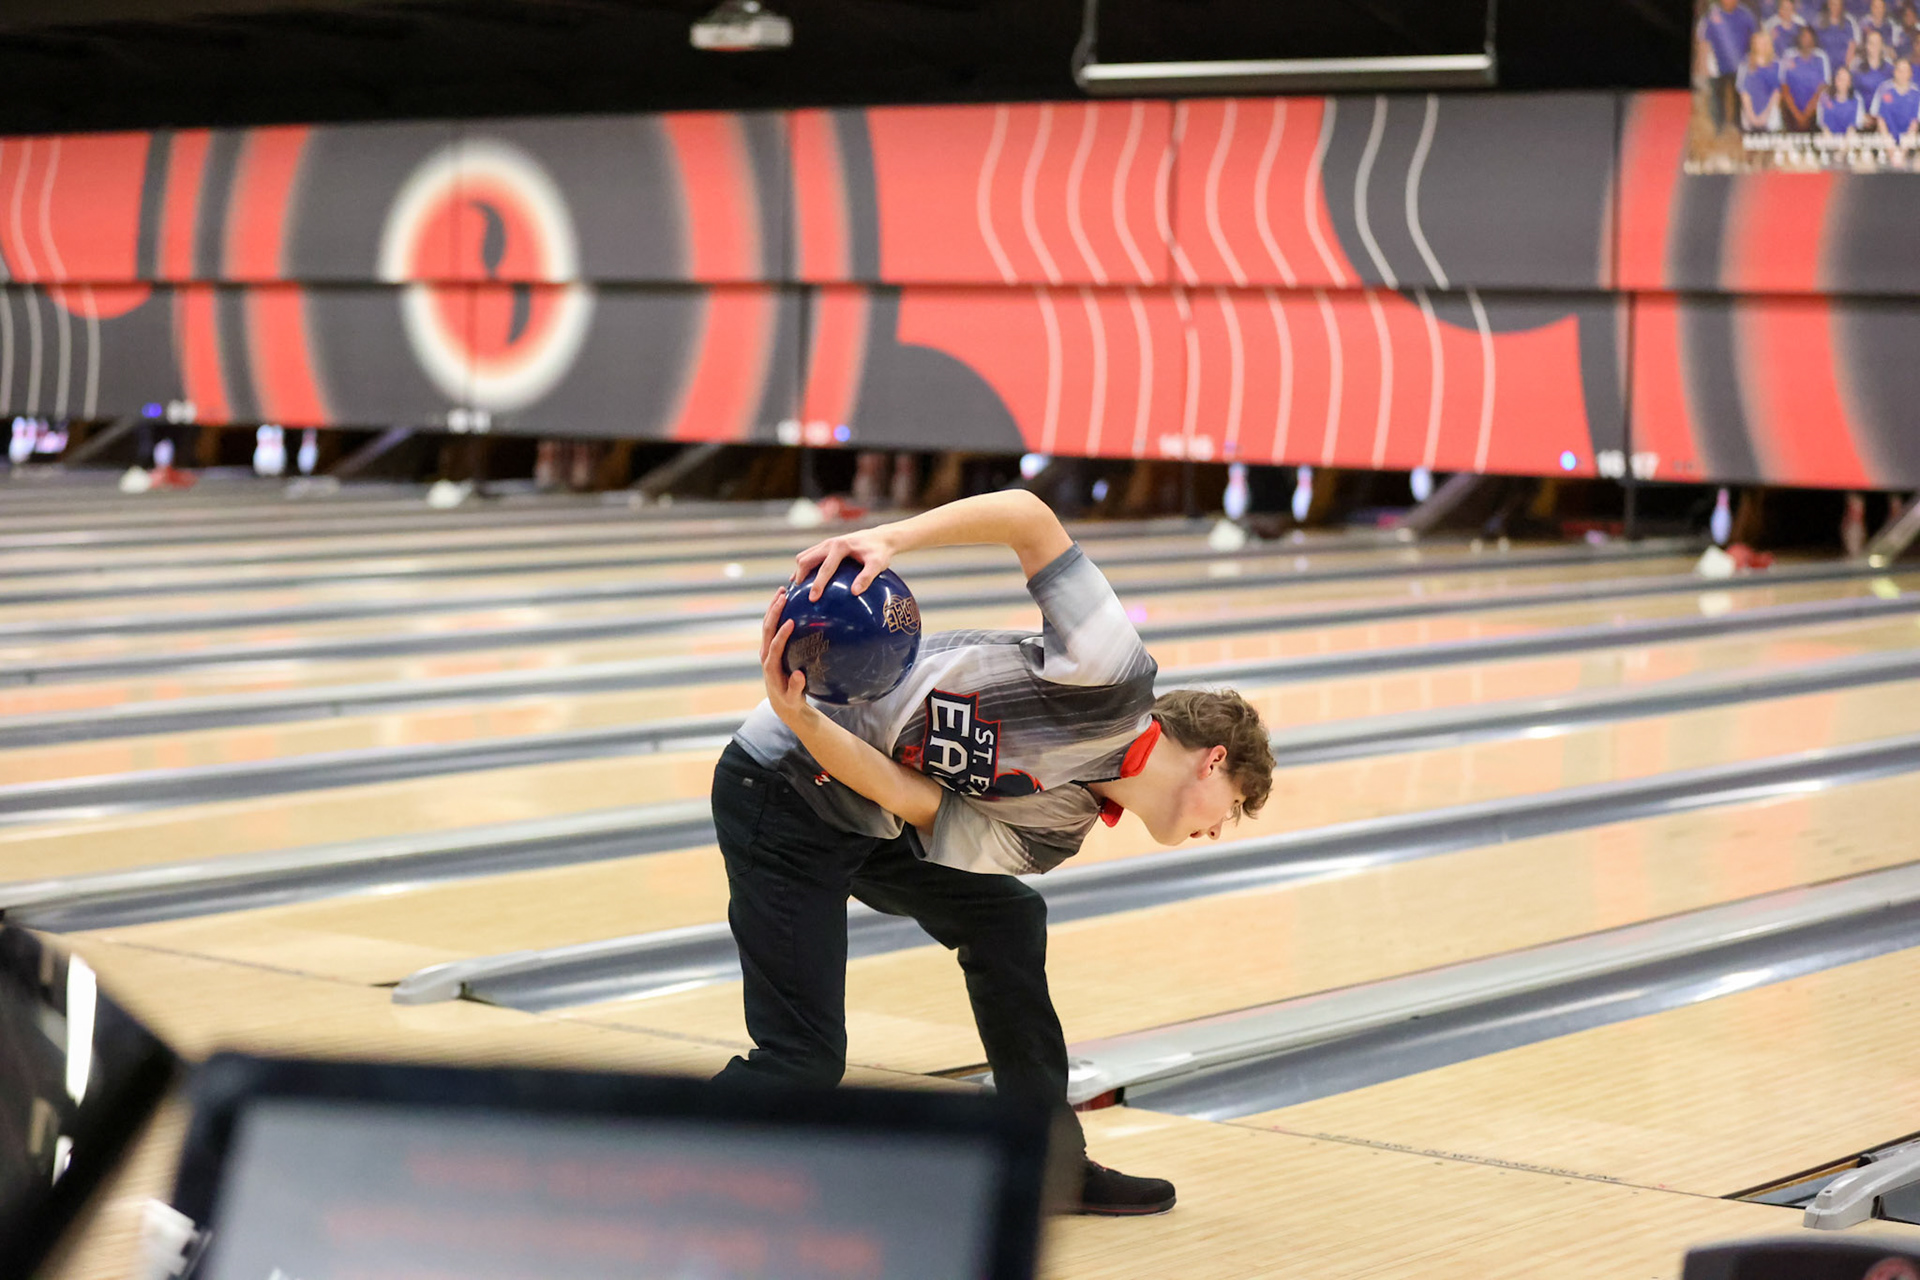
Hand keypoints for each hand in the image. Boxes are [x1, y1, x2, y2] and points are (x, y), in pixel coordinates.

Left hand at [760, 586, 812, 728]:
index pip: (775, 646)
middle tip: (784, 596)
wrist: (780, 701)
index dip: (781, 634)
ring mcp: (766, 649)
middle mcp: (765, 655)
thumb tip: (800, 676)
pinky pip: (772, 626)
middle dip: (774, 612)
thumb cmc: (790, 700)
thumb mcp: (794, 698)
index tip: (790, 621)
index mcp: (771, 666)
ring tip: (782, 591)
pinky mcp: (770, 646)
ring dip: (773, 607)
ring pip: (767, 624)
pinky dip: (776, 612)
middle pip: (767, 629)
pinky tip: (785, 600)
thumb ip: (796, 688)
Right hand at [793, 526, 896, 599]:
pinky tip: (805, 581)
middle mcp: (829, 543)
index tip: (812, 599)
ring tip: (798, 588)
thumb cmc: (879, 552)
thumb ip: (866, 577)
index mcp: (840, 546)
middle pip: (806, 559)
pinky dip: (804, 567)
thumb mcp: (877, 564)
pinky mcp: (826, 546)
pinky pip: (810, 556)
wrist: (880, 537)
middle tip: (798, 594)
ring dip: (799, 571)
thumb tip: (855, 593)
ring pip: (804, 556)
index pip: (824, 568)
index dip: (817, 584)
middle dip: (799, 576)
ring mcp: (826, 543)